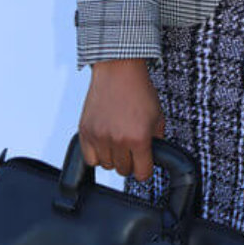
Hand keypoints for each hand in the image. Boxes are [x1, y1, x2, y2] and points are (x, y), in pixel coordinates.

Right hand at [78, 58, 165, 183]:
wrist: (118, 71)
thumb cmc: (138, 90)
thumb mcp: (158, 116)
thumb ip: (157, 140)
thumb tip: (153, 156)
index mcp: (138, 138)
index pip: (142, 173)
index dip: (145, 170)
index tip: (144, 165)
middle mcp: (117, 140)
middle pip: (124, 171)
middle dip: (130, 162)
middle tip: (131, 148)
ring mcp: (99, 136)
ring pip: (106, 165)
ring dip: (113, 158)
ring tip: (117, 142)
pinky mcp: (85, 131)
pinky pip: (89, 158)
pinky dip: (96, 155)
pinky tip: (104, 143)